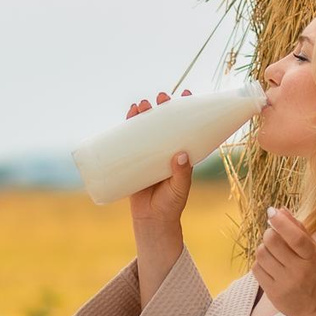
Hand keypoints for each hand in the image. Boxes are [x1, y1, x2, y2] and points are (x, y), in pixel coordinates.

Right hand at [126, 90, 192, 303]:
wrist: (151, 221)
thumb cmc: (171, 205)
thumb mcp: (180, 189)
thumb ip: (182, 174)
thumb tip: (181, 154)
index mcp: (181, 154)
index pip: (186, 127)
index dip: (188, 110)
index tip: (188, 94)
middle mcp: (166, 150)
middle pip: (165, 123)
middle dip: (163, 107)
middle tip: (162, 97)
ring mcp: (149, 155)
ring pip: (146, 129)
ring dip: (144, 113)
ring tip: (141, 105)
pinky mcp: (133, 161)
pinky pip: (129, 141)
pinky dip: (127, 127)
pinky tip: (128, 116)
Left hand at [254, 207, 315, 315]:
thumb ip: (300, 231)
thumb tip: (281, 210)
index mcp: (313, 258)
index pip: (296, 237)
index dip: (282, 223)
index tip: (272, 212)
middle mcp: (299, 271)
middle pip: (273, 242)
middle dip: (269, 234)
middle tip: (272, 235)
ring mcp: (285, 283)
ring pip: (262, 254)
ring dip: (263, 248)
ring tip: (272, 252)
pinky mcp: (273, 293)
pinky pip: (256, 269)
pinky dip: (260, 263)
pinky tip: (269, 265)